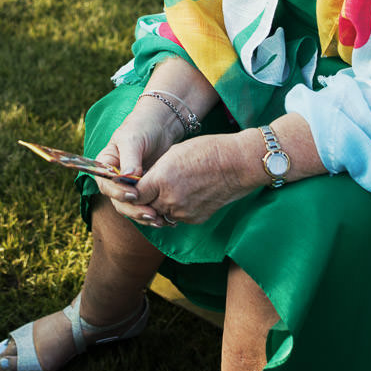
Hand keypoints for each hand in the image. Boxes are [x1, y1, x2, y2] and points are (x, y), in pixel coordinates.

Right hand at [92, 97, 181, 215]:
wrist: (160, 126)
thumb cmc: (142, 127)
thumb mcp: (133, 139)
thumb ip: (130, 158)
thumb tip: (127, 177)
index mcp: (105, 165)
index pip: (106, 184)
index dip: (118, 192)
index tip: (134, 195)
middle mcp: (114, 179)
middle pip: (118, 201)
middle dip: (133, 209)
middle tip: (150, 213)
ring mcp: (128, 186)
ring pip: (130, 207)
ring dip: (142, 215)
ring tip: (158, 220)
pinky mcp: (143, 191)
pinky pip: (143, 205)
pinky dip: (151, 213)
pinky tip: (164, 218)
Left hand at [127, 133, 262, 227]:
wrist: (237, 165)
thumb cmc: (207, 151)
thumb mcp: (173, 154)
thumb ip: (155, 172)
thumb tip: (145, 183)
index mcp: (161, 180)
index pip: (135, 194)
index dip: (133, 190)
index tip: (133, 186)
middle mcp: (169, 200)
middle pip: (146, 207)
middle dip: (145, 199)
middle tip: (148, 190)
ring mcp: (183, 212)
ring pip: (161, 214)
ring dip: (160, 205)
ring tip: (169, 190)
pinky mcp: (195, 219)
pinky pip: (178, 217)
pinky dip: (177, 209)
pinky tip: (185, 195)